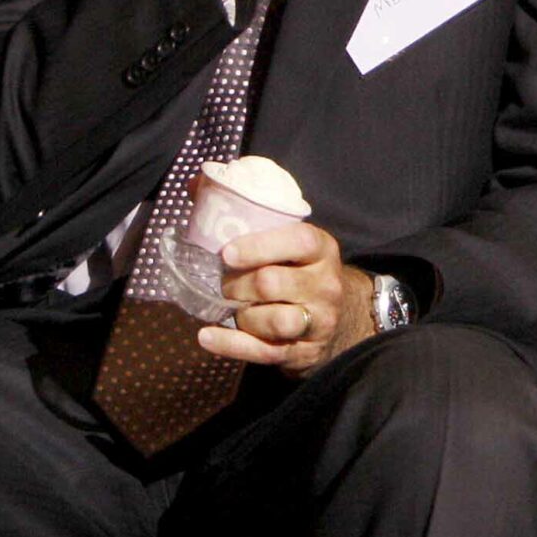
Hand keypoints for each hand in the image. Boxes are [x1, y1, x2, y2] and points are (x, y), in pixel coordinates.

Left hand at [199, 222, 378, 377]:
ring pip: (275, 320)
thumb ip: (246, 214)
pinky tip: (207, 335)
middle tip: (224, 284)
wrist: (340, 316)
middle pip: (273, 283)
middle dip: (237, 285)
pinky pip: (264, 352)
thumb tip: (196, 184)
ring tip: (232, 308)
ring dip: (242, 315)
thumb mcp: (289, 241)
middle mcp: (326, 284)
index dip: (261, 246)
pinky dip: (231, 345)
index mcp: (323, 250)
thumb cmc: (300, 270)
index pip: (300, 242)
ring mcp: (319, 320)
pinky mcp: (305, 351)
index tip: (227, 252)